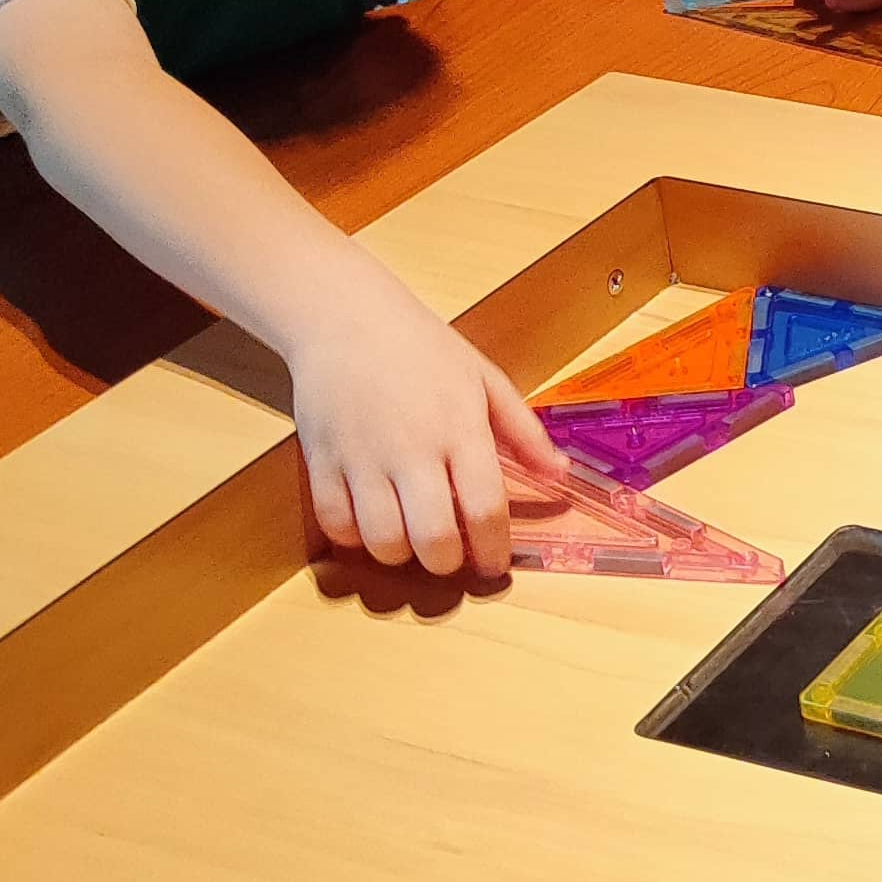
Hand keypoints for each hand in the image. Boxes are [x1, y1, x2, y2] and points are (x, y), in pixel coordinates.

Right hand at [291, 275, 559, 577]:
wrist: (347, 317)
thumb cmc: (423, 348)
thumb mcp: (485, 379)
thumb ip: (523, 432)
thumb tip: (561, 476)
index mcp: (460, 429)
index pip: (486, 509)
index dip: (493, 550)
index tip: (493, 564)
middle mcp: (411, 449)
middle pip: (433, 538)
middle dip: (447, 563)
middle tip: (451, 555)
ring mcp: (362, 457)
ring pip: (382, 540)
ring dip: (401, 554)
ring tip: (411, 539)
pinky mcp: (321, 459)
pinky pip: (335, 523)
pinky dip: (354, 537)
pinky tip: (370, 523)